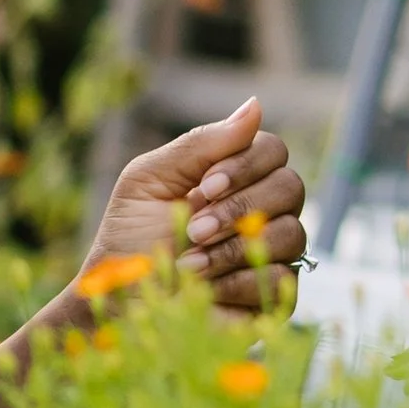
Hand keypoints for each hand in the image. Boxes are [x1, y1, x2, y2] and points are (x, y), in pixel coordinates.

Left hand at [77, 96, 305, 315]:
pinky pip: (284, 279)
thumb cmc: (128, 240)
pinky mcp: (274, 297)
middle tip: (195, 228)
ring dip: (235, 246)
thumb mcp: (149, 180)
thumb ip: (200, 144)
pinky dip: (237, 281)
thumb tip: (255, 104)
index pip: (272, 151)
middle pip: (290, 188)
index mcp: (233, 178)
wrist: (116, 303)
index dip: (245, 166)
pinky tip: (205, 288)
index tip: (204, 187)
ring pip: (292, 233)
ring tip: (190, 262)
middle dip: (240, 207)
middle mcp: (261, 212)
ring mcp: (272, 255)